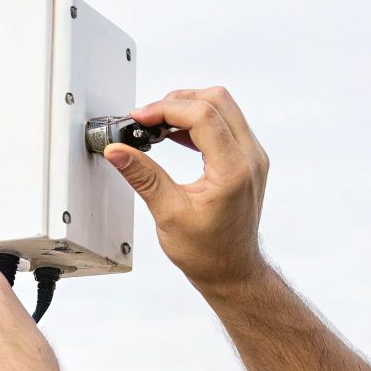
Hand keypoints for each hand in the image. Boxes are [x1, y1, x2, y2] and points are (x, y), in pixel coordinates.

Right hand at [105, 86, 270, 291]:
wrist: (232, 270)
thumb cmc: (208, 252)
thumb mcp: (168, 214)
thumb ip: (143, 176)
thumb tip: (119, 151)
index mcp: (234, 170)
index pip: (202, 116)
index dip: (166, 110)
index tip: (140, 119)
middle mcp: (250, 158)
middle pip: (216, 100)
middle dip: (177, 101)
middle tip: (148, 118)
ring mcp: (252, 157)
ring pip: (222, 107)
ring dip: (187, 108)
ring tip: (157, 126)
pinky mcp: (247, 160)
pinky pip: (225, 124)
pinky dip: (197, 122)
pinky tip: (174, 136)